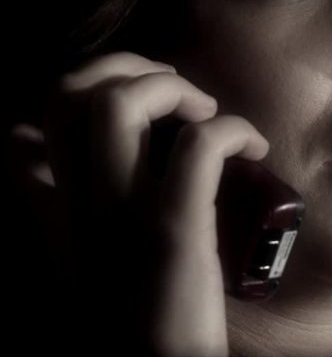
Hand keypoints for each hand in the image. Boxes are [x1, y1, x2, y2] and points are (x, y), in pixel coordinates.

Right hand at [15, 51, 268, 355]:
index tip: (127, 104)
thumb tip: (110, 159)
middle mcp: (75, 210)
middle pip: (67, 93)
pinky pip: (199, 147)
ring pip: (119, 104)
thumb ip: (83, 213)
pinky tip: (255, 148)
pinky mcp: (174, 234)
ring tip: (207, 112)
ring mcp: (121, 219)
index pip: (16, 131)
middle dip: (127, 66)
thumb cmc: (143, 317)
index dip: (68, 93)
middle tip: (177, 91)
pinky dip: (232, 128)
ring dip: (173, 87)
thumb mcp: (93, 263)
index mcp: (56, 218)